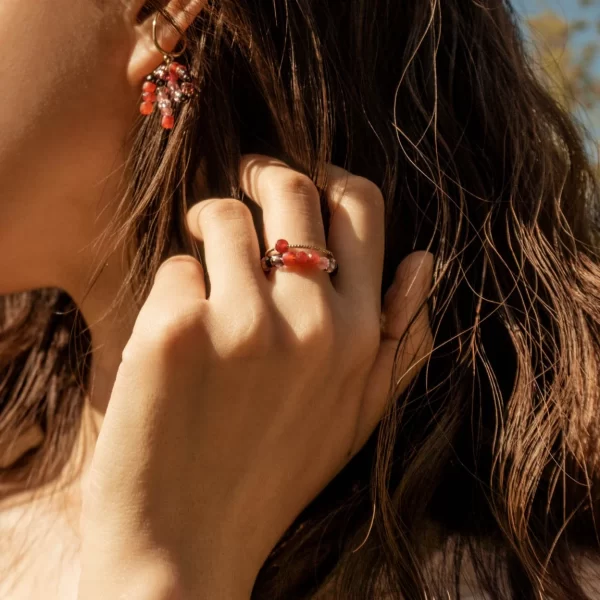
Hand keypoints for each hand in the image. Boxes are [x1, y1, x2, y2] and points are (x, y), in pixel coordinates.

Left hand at [77, 155, 432, 598]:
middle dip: (262, 175)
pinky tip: (171, 337)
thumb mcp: (359, 416)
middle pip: (291, 190)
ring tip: (200, 265)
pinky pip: (174, 268)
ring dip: (206, 230)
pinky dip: (170, 292)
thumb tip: (424, 259)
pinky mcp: (176, 333)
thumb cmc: (274, 474)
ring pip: (222, 218)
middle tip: (241, 189)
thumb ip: (401, 340)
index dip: (328, 178)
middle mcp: (312, 321)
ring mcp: (244, 324)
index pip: (360, 208)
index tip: (300, 179)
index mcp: (360, 335)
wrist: (187, 543)